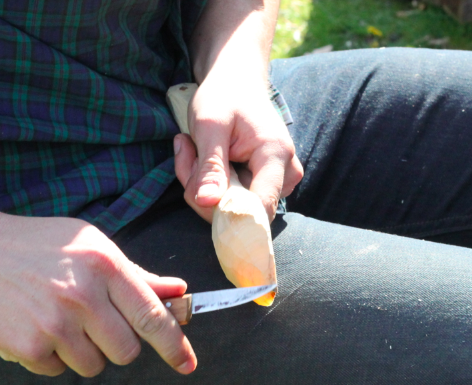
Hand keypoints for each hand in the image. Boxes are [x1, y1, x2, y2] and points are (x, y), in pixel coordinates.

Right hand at [0, 213, 196, 376]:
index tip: (187, 364)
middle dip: (115, 346)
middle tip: (92, 325)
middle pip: (126, 352)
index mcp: (105, 265)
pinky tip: (30, 326)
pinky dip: (47, 357)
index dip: (175, 345)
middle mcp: (83, 295)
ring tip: (55, 320)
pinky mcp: (26, 347)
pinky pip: (56, 371)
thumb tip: (178, 292)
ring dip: (80, 352)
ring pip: (92, 366)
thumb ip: (134, 274)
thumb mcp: (89, 245)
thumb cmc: (34, 245)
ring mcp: (54, 324)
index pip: (153, 316)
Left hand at [173, 66, 302, 222]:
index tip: (199, 195)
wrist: (236, 83)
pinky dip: (209, 186)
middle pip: (241, 211)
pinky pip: (231, 202)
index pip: (259, 207)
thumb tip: (208, 203)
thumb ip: (210, 165)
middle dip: (204, 192)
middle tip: (186, 153)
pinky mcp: (266, 186)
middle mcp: (285, 174)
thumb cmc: (224, 97)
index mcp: (276, 155)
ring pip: (232, 209)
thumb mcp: (209, 125)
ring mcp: (278, 182)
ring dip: (203, 187)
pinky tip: (203, 159)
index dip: (226, 215)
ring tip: (194, 151)